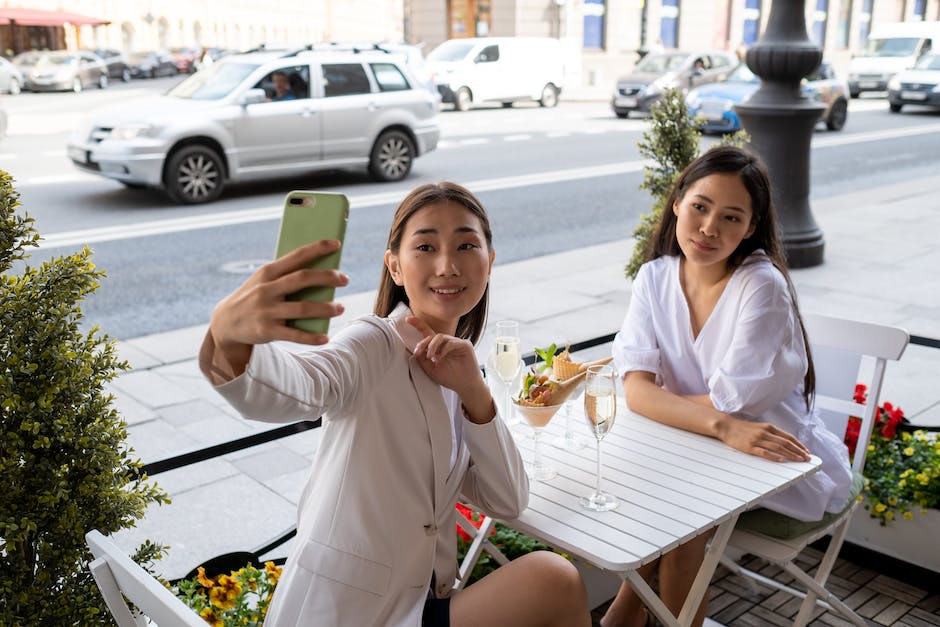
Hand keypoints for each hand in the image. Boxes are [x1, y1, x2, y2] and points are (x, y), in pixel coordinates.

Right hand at [209, 240, 347, 371]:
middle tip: (345, 279)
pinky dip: (311, 337)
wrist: (225, 323)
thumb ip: (286, 276)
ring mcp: (266, 310)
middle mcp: (266, 289)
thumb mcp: (263, 281)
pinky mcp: (266, 330)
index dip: (317, 249)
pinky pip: (294, 334)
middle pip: (303, 279)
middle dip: (327, 278)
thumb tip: (322, 273)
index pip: (296, 256)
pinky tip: (325, 337)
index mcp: (268, 272)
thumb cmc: (254, 297)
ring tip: (340, 308)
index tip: (336, 244)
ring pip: (302, 308)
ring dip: (325, 308)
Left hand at [407, 316, 493, 422]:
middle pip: (432, 335)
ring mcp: (456, 343)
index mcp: (438, 348)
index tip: (407, 319)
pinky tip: (440, 357)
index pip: (427, 333)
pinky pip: (451, 342)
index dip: (418, 324)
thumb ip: (423, 359)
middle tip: (418, 352)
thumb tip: (415, 350)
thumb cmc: (450, 378)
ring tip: (431, 357)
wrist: (465, 386)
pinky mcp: (465, 345)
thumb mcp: (431, 369)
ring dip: (432, 346)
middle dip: (423, 343)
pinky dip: (444, 350)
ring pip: (440, 337)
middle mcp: (447, 343)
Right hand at [717, 416, 811, 462]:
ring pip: (778, 447)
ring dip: (790, 454)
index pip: (788, 437)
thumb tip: (784, 442)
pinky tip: (781, 460)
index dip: (799, 444)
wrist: (727, 426)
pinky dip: (774, 456)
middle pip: (785, 443)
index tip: (806, 451)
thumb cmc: (743, 428)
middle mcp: (765, 433)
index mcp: (769, 427)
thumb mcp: (759, 427)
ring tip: (799, 460)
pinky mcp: (749, 447)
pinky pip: (764, 452)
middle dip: (798, 451)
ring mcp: (757, 440)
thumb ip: (771, 433)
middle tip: (807, 458)